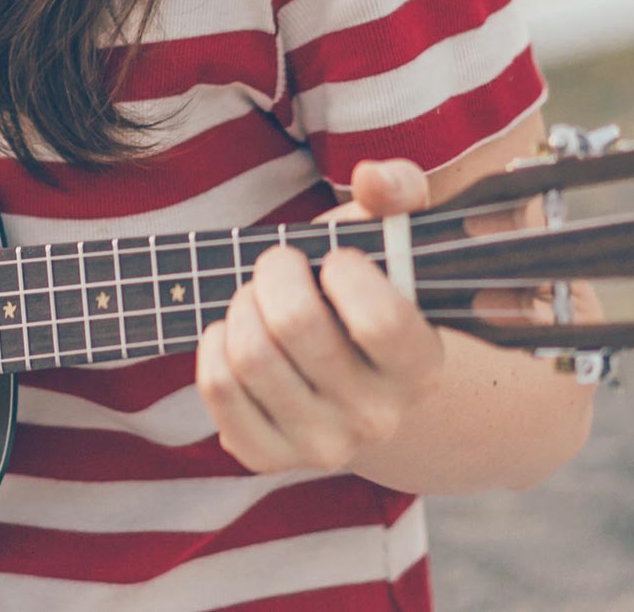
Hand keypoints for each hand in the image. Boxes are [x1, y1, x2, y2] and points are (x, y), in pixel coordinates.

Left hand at [195, 158, 444, 476]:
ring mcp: (322, 445)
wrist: (349, 375)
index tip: (335, 259)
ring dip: (242, 305)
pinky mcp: (267, 456)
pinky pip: (217, 387)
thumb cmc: (364, 288)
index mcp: (420, 364)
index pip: (379, 320)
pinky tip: (235, 333)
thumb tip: (372, 179)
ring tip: (259, 299)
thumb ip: (397, 190)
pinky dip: (213, 344)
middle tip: (281, 266)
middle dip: (275, 272)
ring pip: (249, 355)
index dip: (343, 271)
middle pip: (295, 326)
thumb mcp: (390, 234)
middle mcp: (378, 417)